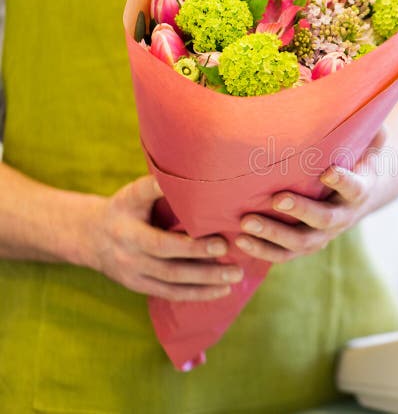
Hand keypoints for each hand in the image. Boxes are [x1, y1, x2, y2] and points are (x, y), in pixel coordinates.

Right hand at [81, 175, 242, 300]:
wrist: (90, 236)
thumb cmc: (123, 208)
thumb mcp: (132, 194)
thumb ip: (155, 186)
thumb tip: (188, 173)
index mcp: (128, 230)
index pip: (161, 243)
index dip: (191, 248)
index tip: (220, 243)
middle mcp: (129, 255)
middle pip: (170, 267)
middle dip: (205, 268)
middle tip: (236, 263)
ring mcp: (133, 274)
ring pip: (173, 284)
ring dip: (207, 283)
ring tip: (235, 276)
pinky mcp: (139, 286)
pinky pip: (170, 294)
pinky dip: (197, 294)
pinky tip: (222, 290)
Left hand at [235, 127, 387, 262]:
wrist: (358, 193)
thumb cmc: (355, 156)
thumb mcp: (366, 139)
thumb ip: (363, 121)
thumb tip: (352, 89)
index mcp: (361, 189)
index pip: (355, 188)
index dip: (343, 182)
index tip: (328, 171)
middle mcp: (344, 216)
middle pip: (325, 220)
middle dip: (301, 211)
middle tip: (277, 199)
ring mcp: (324, 235)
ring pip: (301, 242)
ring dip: (273, 236)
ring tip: (246, 224)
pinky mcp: (305, 245)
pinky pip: (284, 254)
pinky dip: (262, 251)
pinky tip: (238, 241)